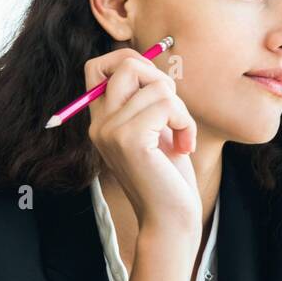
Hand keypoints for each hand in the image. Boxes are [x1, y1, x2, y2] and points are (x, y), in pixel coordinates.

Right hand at [85, 48, 201, 231]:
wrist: (169, 219)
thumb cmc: (167, 176)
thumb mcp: (154, 129)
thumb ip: (145, 101)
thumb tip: (150, 63)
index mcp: (101, 121)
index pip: (96, 67)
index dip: (128, 61)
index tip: (156, 87)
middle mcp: (99, 124)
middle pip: (125, 64)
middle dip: (160, 78)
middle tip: (174, 111)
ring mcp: (110, 130)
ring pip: (157, 86)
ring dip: (181, 110)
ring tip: (182, 137)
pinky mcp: (129, 139)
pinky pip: (167, 104)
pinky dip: (185, 121)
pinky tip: (185, 145)